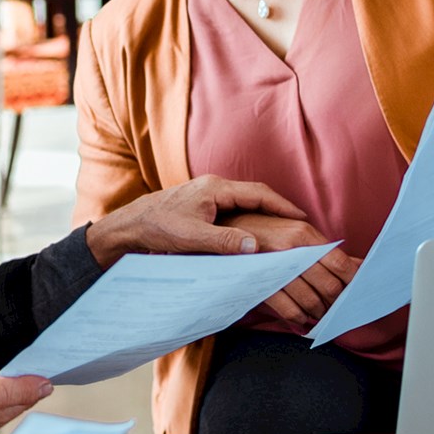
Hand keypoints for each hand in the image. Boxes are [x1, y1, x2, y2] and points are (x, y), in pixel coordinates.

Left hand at [85, 175, 308, 267]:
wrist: (130, 224)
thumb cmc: (158, 228)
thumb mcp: (192, 238)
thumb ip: (224, 242)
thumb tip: (256, 247)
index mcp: (215, 189)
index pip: (258, 194)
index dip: (282, 206)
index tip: (303, 217)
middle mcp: (213, 186)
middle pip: (255, 194)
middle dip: (279, 208)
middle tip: (302, 223)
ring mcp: (206, 193)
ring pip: (244, 200)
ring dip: (264, 212)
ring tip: (285, 227)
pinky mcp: (200, 202)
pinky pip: (233, 206)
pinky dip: (249, 216)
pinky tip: (255, 230)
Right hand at [222, 213, 361, 326]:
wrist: (221, 228)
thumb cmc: (261, 229)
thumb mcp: (294, 231)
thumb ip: (325, 249)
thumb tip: (358, 265)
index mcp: (303, 233)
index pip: (340, 263)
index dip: (353, 282)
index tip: (355, 291)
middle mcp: (292, 249)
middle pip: (329, 285)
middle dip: (336, 301)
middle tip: (335, 305)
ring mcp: (276, 268)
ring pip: (311, 301)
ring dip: (319, 311)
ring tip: (318, 311)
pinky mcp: (261, 284)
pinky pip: (289, 310)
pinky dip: (300, 318)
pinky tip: (302, 317)